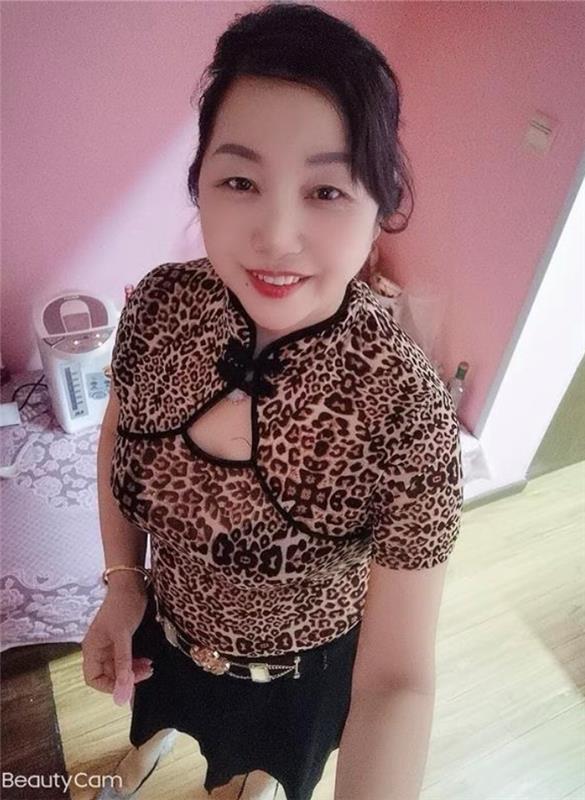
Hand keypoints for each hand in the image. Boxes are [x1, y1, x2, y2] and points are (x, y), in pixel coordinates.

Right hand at [81, 587, 153, 705]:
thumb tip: (122, 693)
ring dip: (133, 670)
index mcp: (92, 648)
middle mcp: (99, 648)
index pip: (93, 678)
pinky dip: (136, 661)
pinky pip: (127, 658)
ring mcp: (110, 644)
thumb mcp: (123, 636)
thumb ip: (123, 663)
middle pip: (109, 674)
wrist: (131, 584)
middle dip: (126, 677)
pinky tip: (147, 660)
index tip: (127, 686)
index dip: (109, 686)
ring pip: (120, 667)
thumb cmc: (123, 606)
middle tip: (147, 672)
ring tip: (150, 667)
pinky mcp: (121, 639)